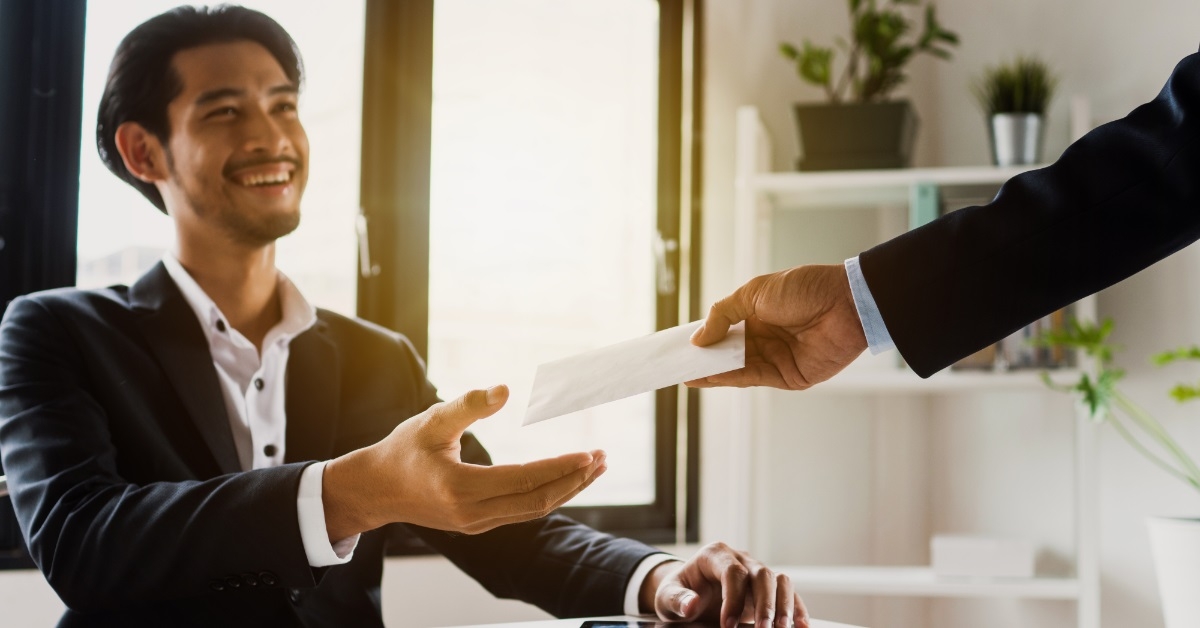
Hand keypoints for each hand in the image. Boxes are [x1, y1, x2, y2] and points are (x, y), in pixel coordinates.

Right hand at [322, 385, 606, 538]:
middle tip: (603, 459)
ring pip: (532, 511)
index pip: (523, 481)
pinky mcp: (478, 524)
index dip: (559, 468)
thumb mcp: (431, 420)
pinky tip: (566, 479)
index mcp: (460, 488)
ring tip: (595, 467)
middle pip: (536, 503)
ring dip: (567, 489)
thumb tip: (505, 389)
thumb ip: (469, 405)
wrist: (376, 489)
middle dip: (574, 481)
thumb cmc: (402, 450)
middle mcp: (471, 514)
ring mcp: (476, 524)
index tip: (589, 454)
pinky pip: (522, 512)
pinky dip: (549, 495)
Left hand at [642, 542, 808, 627]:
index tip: (726, 625)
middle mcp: (739, 558)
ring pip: (779, 580)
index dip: (733, 598)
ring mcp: (755, 571)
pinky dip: (797, 608)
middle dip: (764, 604)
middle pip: (761, 574)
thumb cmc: (678, 592)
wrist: (686, 591)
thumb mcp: (667, 596)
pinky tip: (802, 626)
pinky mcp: (766, 588)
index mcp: (714, 555)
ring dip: (784, 606)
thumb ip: (677, 600)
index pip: (732, 571)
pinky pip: (787, 592)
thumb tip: (692, 605)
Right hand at [688, 264, 866, 389]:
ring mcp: (776, 359)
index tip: (677, 344)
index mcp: (758, 314)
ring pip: (735, 368)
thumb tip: (697, 338)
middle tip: (673, 364)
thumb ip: (723, 315)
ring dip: (710, 371)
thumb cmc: (804, 289)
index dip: (702, 337)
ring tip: (683, 372)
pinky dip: (728, 378)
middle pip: (726, 353)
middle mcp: (765, 338)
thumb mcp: (754, 292)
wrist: (846, 303)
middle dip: (701, 358)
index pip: (723, 329)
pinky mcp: (788, 377)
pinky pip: (752, 378)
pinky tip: (707, 375)